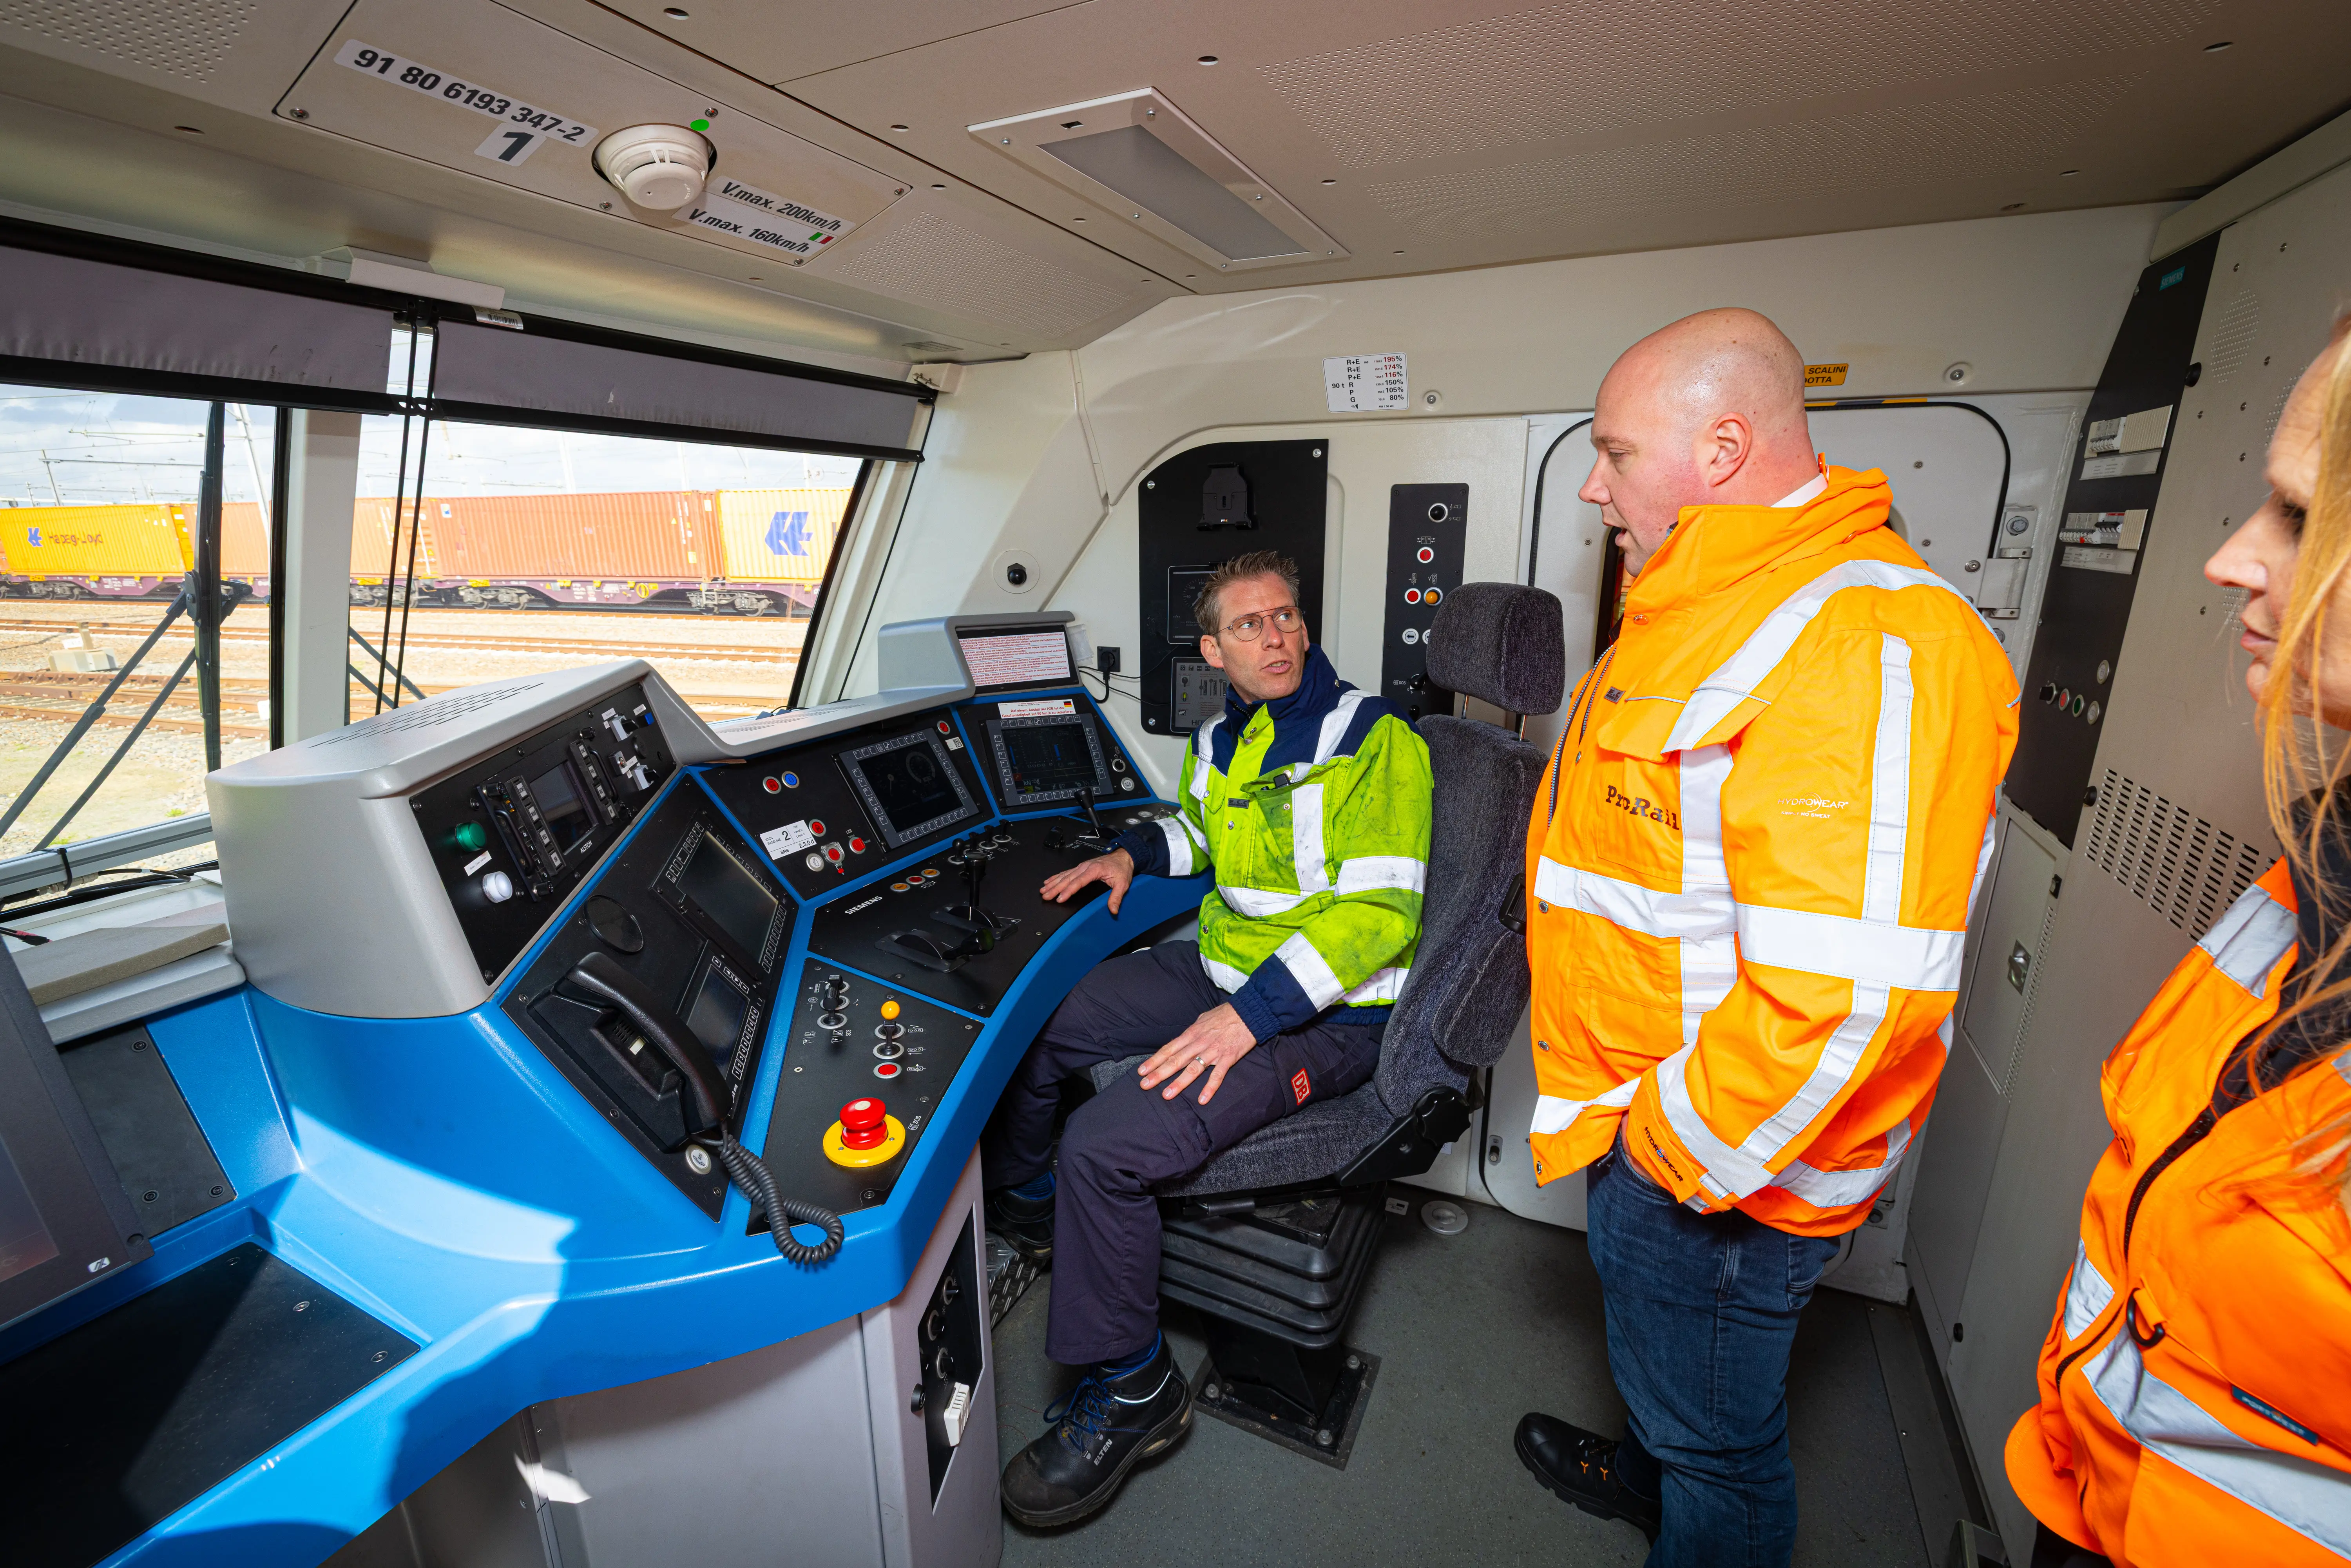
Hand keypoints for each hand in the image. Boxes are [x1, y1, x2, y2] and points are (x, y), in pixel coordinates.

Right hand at [1040, 848, 1134, 914]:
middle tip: (1046, 896)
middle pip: (1067, 879)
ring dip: (1053, 883)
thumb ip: (1116, 897)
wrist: (1123, 856)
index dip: (1068, 891)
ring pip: (1064, 875)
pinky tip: (1049, 881)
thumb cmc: (1121, 868)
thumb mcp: (1123, 883)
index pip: (1078, 882)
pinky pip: (1066, 872)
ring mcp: (1082, 866)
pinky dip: (1056, 877)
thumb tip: (1113, 909)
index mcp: (1094, 870)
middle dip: (1055, 888)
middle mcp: (1085, 867)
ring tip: (1043, 890)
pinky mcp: (1081, 867)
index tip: (1060, 898)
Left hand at [1138, 1003, 1257, 1103]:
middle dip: (1159, 1073)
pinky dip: (1210, 1088)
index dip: (1155, 1060)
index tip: (1142, 1071)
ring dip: (1179, 1083)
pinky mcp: (1228, 1058)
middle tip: (1145, 1085)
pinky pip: (1218, 1075)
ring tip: (1166, 1095)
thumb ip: (1193, 1031)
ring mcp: (1213, 1051)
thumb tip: (1184, 1037)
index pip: (1169, 1049)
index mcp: (1191, 1033)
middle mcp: (1199, 1043)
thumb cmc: (1225, 1014)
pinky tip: (1202, 1100)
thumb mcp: (1203, 1018)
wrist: (1248, 1012)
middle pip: (1176, 1060)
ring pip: (1193, 1069)